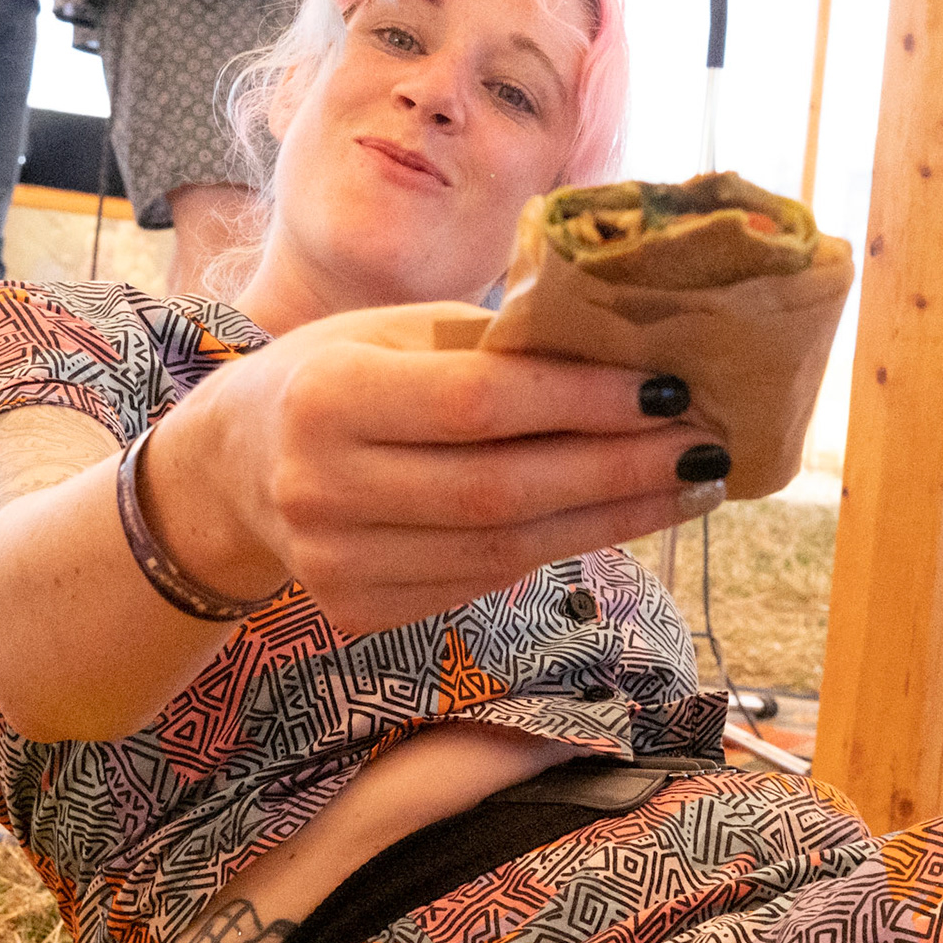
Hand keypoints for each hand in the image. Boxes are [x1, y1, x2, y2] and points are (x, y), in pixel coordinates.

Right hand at [147, 301, 728, 633]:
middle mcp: (320, 487)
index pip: (477, 405)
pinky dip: (560, 550)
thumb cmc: (336, 374)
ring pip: (504, 551)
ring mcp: (335, 563)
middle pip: (502, 490)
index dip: (581, 402)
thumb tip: (634, 351)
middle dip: (620, 471)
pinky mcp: (357, 611)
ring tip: (687, 487)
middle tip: (706, 449)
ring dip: (612, 521)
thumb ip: (497, 344)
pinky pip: (483, 581)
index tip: (671, 390)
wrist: (236, 468)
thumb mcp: (396, 332)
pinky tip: (617, 519)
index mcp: (327, 395)